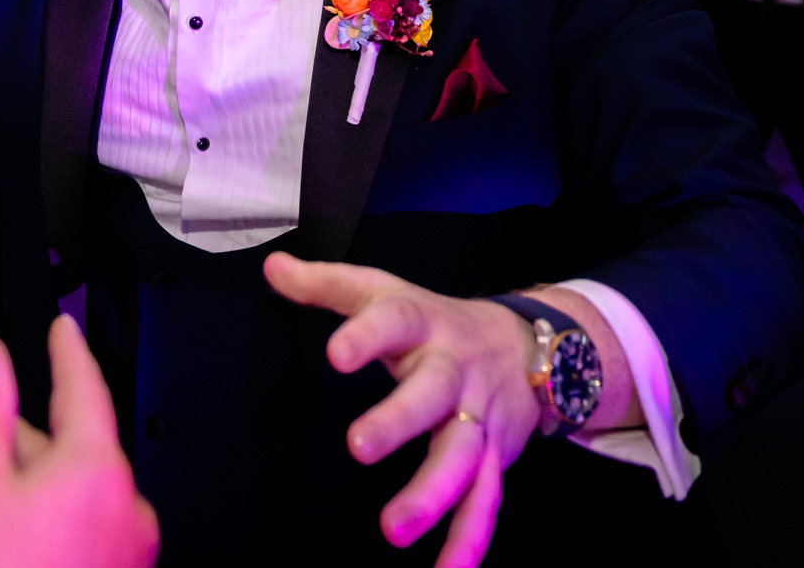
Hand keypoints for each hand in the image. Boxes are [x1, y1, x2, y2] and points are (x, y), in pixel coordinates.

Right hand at [0, 316, 157, 567]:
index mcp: (96, 470)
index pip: (84, 386)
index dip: (68, 351)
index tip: (65, 328)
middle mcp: (127, 507)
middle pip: (76, 447)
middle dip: (31, 443)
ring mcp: (129, 548)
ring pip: (79, 491)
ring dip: (40, 489)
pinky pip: (89, 528)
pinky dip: (56, 523)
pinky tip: (15, 543)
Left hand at [264, 253, 537, 566]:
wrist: (531, 343)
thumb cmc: (435, 321)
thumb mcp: (382, 291)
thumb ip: (325, 284)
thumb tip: (272, 266)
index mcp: (421, 324)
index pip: (394, 320)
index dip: (367, 336)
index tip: (335, 354)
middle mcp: (453, 370)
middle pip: (432, 395)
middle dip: (400, 421)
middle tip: (359, 447)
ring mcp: (478, 415)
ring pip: (462, 455)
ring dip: (433, 494)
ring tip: (394, 528)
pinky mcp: (495, 456)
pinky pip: (486, 499)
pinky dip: (471, 537)